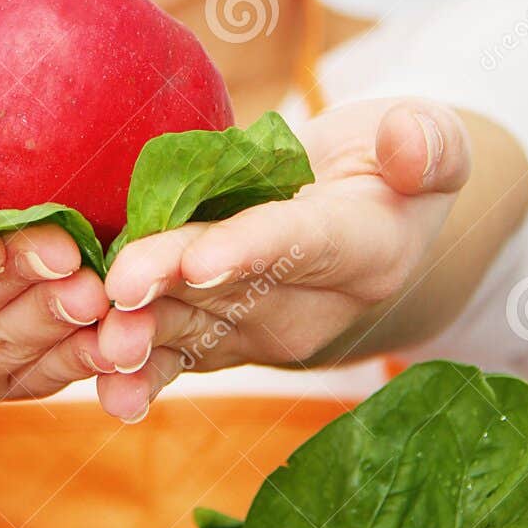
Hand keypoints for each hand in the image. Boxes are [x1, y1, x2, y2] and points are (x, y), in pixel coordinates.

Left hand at [94, 99, 471, 421]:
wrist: (366, 225)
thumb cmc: (393, 169)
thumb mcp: (431, 140)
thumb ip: (427, 143)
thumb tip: (405, 142)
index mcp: (365, 250)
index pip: (302, 245)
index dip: (251, 250)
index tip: (204, 260)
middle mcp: (313, 306)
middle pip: (231, 290)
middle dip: (171, 290)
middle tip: (120, 290)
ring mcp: (262, 330)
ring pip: (193, 327)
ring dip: (143, 339)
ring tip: (96, 345)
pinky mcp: (222, 338)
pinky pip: (178, 356)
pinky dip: (139, 373)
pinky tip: (100, 387)